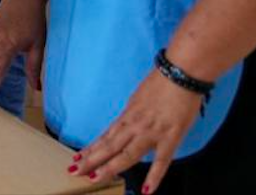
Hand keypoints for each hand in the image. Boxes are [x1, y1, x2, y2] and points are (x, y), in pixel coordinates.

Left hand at [70, 69, 201, 192]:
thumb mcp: (139, 97)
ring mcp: (151, 132)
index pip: (105, 136)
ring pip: (126, 155)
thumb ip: (133, 113)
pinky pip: (161, 161)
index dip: (91, 148)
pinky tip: (146, 191)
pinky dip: (154, 177)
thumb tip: (128, 123)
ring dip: (109, 168)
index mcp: (127, 115)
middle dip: (91, 160)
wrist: (180, 73)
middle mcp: (134, 125)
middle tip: (75, 171)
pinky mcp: (170, 137)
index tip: (78, 157)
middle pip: (109, 146)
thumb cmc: (162, 81)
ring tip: (95, 179)